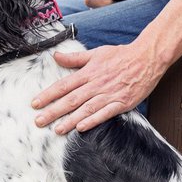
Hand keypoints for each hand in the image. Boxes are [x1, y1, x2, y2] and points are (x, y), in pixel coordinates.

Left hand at [31, 42, 168, 133]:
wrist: (147, 58)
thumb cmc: (121, 55)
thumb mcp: (96, 52)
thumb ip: (75, 57)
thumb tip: (56, 56)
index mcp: (88, 72)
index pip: (63, 85)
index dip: (48, 95)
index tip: (35, 103)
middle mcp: (96, 84)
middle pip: (70, 99)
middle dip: (53, 111)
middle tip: (39, 121)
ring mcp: (109, 94)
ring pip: (85, 108)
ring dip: (70, 120)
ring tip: (56, 129)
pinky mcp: (121, 103)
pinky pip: (105, 113)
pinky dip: (93, 120)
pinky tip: (81, 128)